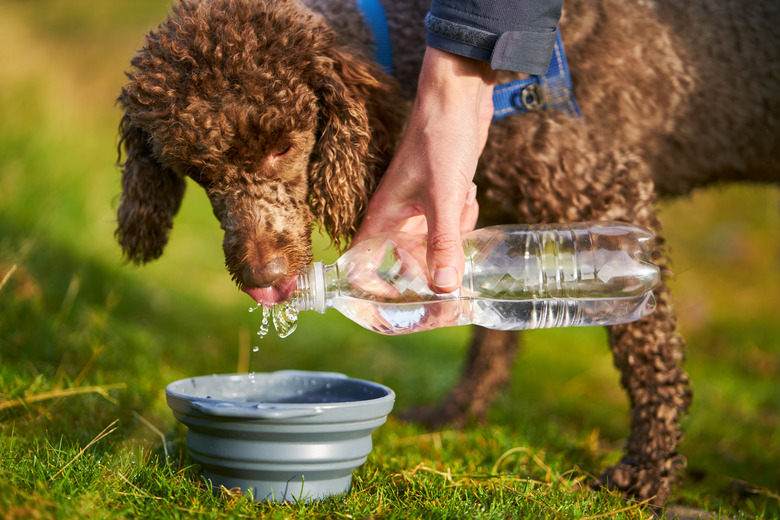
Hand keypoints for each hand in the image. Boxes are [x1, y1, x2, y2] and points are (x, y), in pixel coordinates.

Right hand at [352, 46, 496, 292]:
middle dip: (430, 266)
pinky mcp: (439, 198)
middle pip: (404, 260)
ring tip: (461, 202)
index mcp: (382, 215)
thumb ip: (444, 243)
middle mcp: (395, 215)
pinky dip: (463, 215)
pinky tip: (469, 192)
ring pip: (434, 244)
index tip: (398, 306)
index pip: (362, 263)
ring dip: (455, 233)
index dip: (373, 288)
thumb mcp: (445, 197)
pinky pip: (450, 225)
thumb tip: (445, 288)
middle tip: (453, 273)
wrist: (459, 98)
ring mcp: (418, 207)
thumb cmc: (441, 139)